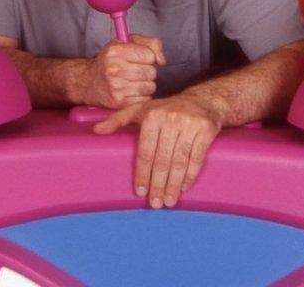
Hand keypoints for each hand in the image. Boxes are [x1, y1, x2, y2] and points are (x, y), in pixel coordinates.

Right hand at [78, 34, 165, 108]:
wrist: (89, 82)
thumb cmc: (111, 61)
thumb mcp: (127, 43)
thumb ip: (151, 43)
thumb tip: (162, 60)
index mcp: (115, 51)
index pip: (150, 55)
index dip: (147, 57)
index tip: (138, 59)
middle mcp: (114, 68)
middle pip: (151, 72)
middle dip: (147, 72)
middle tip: (134, 71)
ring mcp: (116, 87)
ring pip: (150, 87)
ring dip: (145, 85)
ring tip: (132, 81)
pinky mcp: (119, 102)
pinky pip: (144, 99)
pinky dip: (141, 97)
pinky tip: (130, 92)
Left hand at [93, 95, 222, 208]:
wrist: (204, 100)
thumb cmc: (167, 109)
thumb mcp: (142, 109)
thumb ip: (118, 119)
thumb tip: (96, 131)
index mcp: (151, 115)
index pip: (145, 151)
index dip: (142, 173)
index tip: (140, 191)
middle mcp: (170, 118)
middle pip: (162, 159)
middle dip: (158, 184)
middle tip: (155, 203)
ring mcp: (190, 124)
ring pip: (180, 161)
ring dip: (173, 185)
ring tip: (169, 201)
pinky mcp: (206, 130)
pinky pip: (197, 157)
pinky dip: (190, 175)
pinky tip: (184, 187)